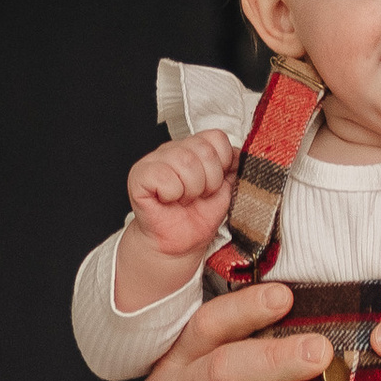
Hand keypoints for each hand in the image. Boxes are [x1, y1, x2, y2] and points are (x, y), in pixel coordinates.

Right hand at [125, 126, 240, 264]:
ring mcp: (154, 160)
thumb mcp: (226, 189)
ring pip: (185, 162)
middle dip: (209, 181)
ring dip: (191, 189)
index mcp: (194, 147)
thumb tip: (241, 153)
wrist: (180, 244)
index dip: (222, 164)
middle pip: (203, 149)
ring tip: (184, 198)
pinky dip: (172, 194)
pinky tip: (168, 200)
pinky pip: (164, 177)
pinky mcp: (139, 175)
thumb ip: (234, 167)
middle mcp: (174, 149)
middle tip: (199, 195)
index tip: (215, 183)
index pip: (216, 137)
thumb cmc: (198, 216)